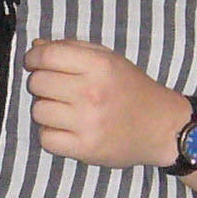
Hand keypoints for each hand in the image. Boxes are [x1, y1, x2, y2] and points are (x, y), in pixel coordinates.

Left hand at [23, 37, 185, 168]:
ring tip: (65, 110)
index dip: (34, 58)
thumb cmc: (132, 89)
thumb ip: (72, 50)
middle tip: (57, 89)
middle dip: (42, 83)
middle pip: (38, 83)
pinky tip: (66, 128)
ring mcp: (88, 123)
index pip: (47, 56)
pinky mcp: (85, 149)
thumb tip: (36, 48)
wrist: (162, 127)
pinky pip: (45, 139)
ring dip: (46, 109)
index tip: (35, 63)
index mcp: (99, 66)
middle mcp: (92, 93)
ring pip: (38, 111)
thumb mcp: (109, 60)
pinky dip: (51, 134)